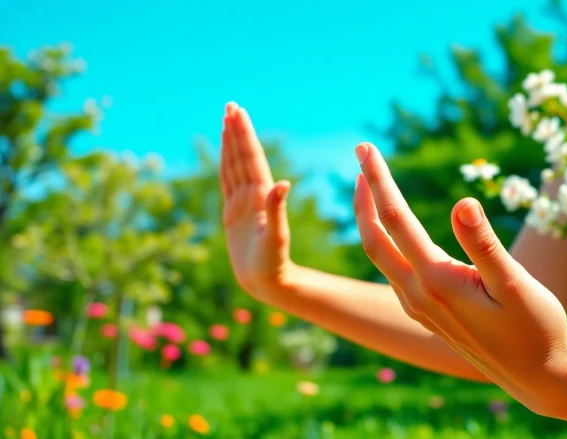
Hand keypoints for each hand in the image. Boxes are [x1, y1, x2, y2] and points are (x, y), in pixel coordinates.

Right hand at [220, 103, 294, 300]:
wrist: (266, 280)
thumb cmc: (273, 263)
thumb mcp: (276, 236)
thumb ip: (277, 209)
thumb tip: (283, 183)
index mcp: (261, 196)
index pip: (251, 158)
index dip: (244, 135)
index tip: (238, 113)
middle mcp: (253, 194)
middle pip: (242, 156)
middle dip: (237, 131)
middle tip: (231, 105)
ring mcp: (242, 202)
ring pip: (234, 165)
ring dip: (231, 143)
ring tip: (227, 119)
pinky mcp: (233, 212)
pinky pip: (226, 181)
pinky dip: (225, 163)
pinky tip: (224, 150)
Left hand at [353, 142, 566, 412]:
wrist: (536, 376)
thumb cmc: (536, 328)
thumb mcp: (516, 284)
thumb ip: (484, 244)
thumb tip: (461, 202)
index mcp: (436, 281)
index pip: (396, 219)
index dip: (378, 179)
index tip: (364, 147)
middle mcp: (417, 295)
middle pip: (373, 237)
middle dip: (363, 193)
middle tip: (361, 151)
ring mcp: (418, 306)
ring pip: (379, 254)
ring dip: (370, 216)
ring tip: (370, 182)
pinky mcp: (425, 312)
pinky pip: (392, 269)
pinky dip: (384, 238)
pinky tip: (394, 227)